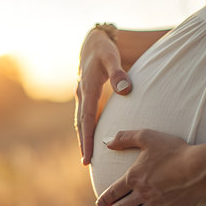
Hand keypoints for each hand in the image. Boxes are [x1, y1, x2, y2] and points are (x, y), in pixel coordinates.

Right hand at [75, 28, 131, 164]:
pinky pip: (86, 115)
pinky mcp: (87, 96)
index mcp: (87, 88)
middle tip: (86, 163)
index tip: (88, 156)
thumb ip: (118, 73)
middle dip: (83, 143)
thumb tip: (124, 90)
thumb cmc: (104, 50)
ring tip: (88, 157)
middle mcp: (82, 94)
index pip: (87, 119)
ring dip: (84, 138)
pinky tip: (92, 138)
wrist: (93, 42)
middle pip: (81, 124)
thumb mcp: (111, 57)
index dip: (87, 139)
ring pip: (82, 121)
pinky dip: (87, 128)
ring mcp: (83, 95)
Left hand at [96, 129, 205, 205]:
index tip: (99, 205)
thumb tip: (107, 142)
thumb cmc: (174, 150)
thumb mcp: (147, 136)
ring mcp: (154, 205)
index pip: (113, 192)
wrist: (200, 167)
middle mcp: (141, 194)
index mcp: (134, 177)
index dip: (104, 199)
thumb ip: (125, 138)